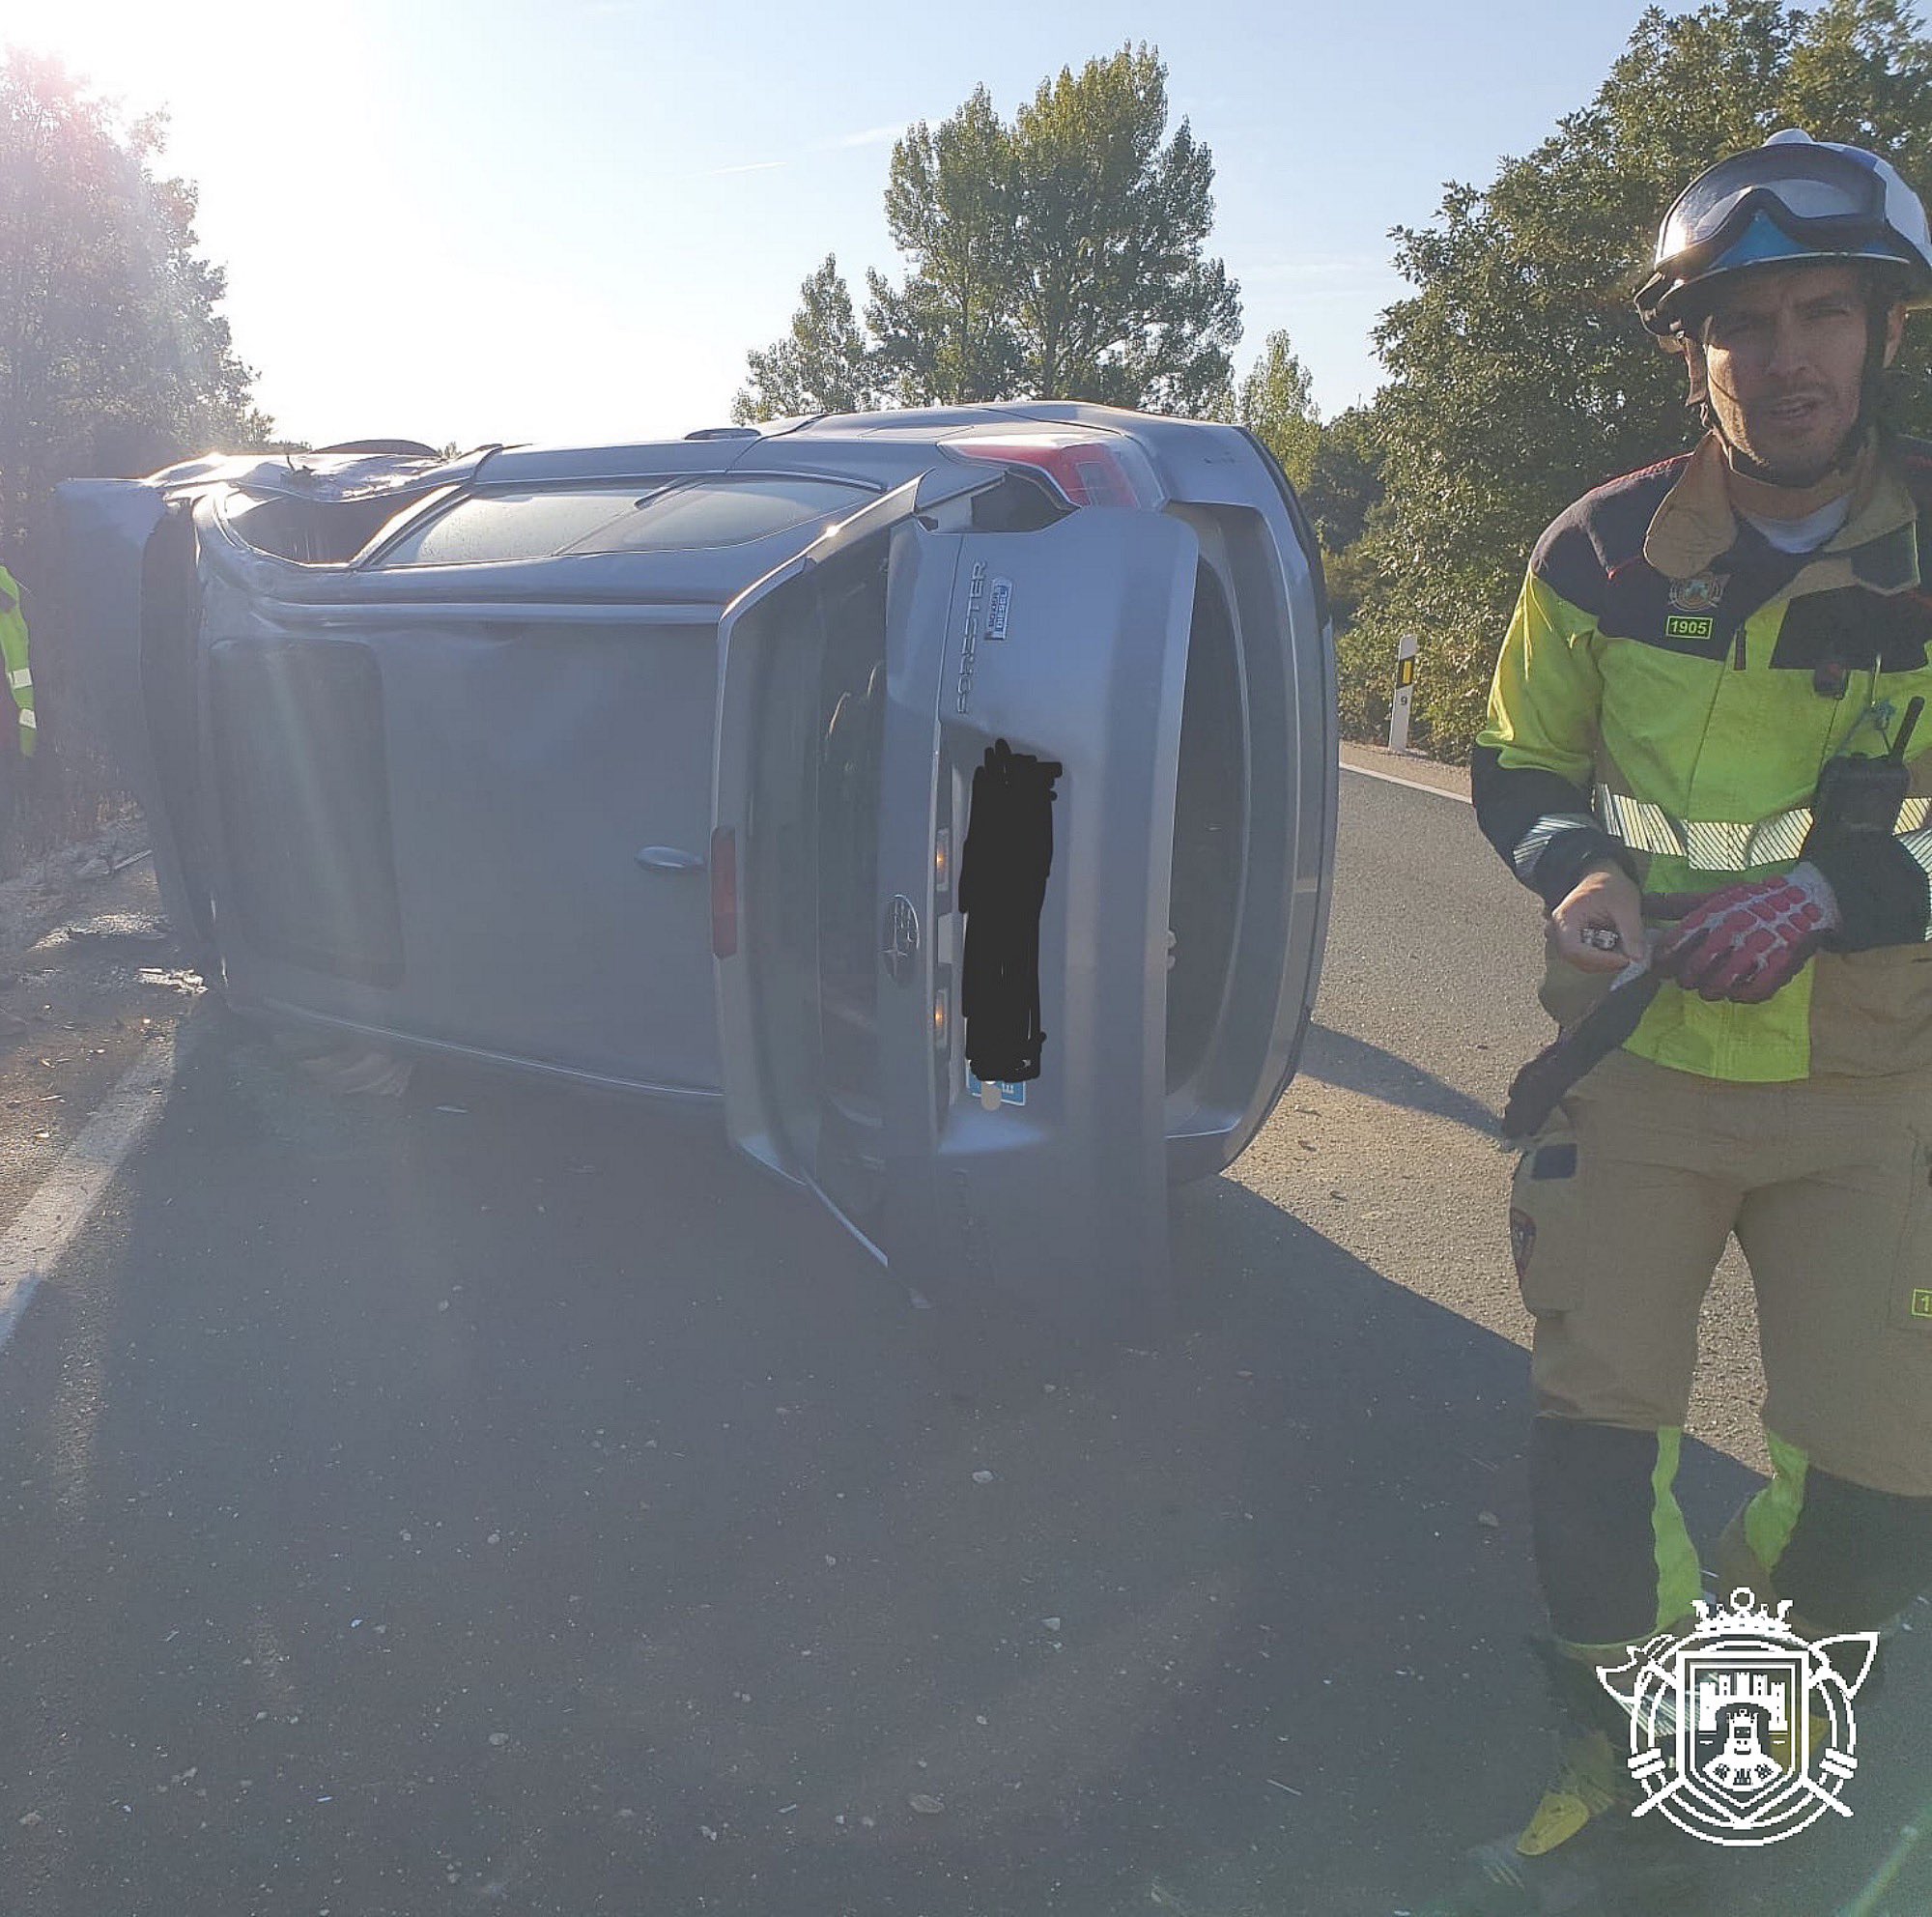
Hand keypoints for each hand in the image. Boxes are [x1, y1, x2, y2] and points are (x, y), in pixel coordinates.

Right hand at [1548, 863, 1646, 972]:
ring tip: (1623, 949)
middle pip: (1577, 959)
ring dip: (1604, 961)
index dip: (1600, 960)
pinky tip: (1615, 948)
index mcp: (1565, 917)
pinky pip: (1584, 958)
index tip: (1624, 960)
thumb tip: (1637, 959)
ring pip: (1580, 962)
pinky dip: (1601, 958)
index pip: (1574, 950)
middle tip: (1628, 957)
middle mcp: (1558, 930)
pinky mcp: (1571, 942)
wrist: (1601, 877)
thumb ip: (1632, 933)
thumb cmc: (1609, 887)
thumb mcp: (1626, 907)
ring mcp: (1562, 937)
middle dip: (1604, 962)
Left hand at [1653, 864, 1840, 1002]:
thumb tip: (1644, 902)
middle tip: (1684, 981)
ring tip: (1707, 989)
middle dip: (1686, 977)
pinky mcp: (1781, 963)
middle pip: (1697, 965)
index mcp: (1716, 912)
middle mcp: (1735, 930)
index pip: (1679, 940)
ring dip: (1710, 989)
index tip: (1659, 967)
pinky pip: (1755, 990)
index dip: (1664, 958)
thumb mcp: (1715, 896)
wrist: (1805, 898)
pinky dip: (1741, 995)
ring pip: (1722, 981)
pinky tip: (1736, 993)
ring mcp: (1758, 947)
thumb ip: (1678, 904)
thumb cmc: (1751, 900)